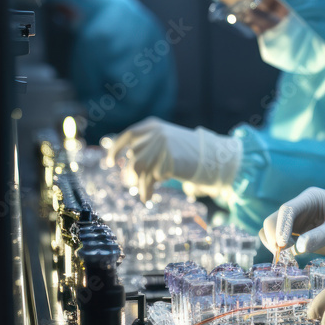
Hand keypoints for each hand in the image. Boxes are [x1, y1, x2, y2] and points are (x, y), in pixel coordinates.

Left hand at [106, 117, 240, 200]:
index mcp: (153, 126)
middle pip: (134, 157)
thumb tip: (126, 172)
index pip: (128, 136)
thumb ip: (148, 150)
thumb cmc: (191, 153)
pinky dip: (146, 191)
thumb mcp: (167, 144)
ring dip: (139, 183)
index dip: (116, 149)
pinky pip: (149, 180)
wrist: (214, 156)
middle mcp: (155, 134)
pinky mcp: (166, 162)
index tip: (110, 162)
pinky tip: (148, 198)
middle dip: (131, 173)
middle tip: (133, 183)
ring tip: (144, 192)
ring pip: (138, 169)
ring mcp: (160, 147)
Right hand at [259, 188, 324, 258]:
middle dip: (274, 236)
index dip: (281, 226)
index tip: (282, 244)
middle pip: (275, 219)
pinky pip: (281, 240)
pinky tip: (290, 257)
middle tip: (283, 254)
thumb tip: (298, 247)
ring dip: (273, 242)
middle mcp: (301, 208)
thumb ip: (320, 237)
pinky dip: (279, 249)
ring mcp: (299, 222)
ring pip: (273, 230)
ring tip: (286, 256)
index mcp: (310, 198)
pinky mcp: (300, 235)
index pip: (287, 209)